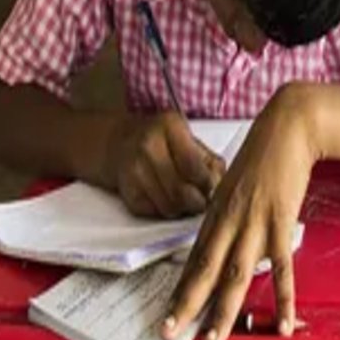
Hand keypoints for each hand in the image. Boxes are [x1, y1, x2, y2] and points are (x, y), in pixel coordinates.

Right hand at [107, 112, 223, 217]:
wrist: (120, 141)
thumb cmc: (163, 140)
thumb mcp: (190, 139)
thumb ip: (210, 161)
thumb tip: (219, 188)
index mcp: (170, 127)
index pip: (193, 165)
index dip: (207, 185)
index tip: (213, 190)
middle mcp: (149, 146)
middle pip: (179, 190)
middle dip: (196, 203)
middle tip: (203, 203)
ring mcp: (134, 168)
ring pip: (167, 205)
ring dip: (182, 210)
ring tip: (187, 201)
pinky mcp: (125, 189)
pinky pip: (152, 212)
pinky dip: (165, 211)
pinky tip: (168, 200)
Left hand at [162, 87, 316, 339]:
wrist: (288, 127)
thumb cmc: (264, 153)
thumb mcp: (237, 183)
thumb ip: (233, 212)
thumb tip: (234, 240)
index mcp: (217, 211)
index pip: (195, 257)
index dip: (181, 287)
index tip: (170, 313)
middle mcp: (229, 220)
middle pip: (205, 269)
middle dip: (187, 305)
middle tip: (170, 334)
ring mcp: (254, 222)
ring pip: (235, 274)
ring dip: (223, 311)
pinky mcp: (280, 221)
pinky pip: (282, 268)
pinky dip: (284, 298)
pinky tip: (283, 322)